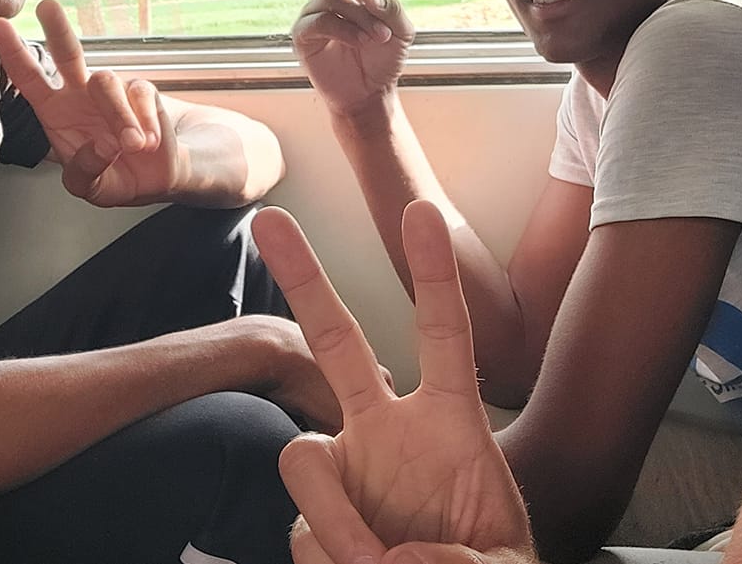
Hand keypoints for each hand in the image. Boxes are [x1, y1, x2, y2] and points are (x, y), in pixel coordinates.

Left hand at [0, 0, 187, 206]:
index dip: (13, 54)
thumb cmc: (116, 175)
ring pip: (106, 84)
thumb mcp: (91, 188)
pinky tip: (149, 141)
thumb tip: (101, 146)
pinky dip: (145, 122)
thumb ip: (86, 172)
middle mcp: (80, 94)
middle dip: (57, 29)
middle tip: (47, 7)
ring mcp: (111, 89)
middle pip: (67, 54)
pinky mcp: (141, 91)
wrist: (158, 175)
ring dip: (119, 118)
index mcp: (56, 113)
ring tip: (132, 145)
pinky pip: (140, 95)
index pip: (30, 80)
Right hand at [252, 203, 535, 563]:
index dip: (434, 276)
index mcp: (450, 424)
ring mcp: (345, 470)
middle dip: (304, 279)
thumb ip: (471, 560)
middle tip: (270, 219)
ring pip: (302, 460)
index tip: (422, 213)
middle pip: (337, 343)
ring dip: (338, 522)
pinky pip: (304, 535)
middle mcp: (386, 433)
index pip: (443, 336)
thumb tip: (397, 556)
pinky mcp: (312, 519)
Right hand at [293, 0, 415, 115]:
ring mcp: (314, 15)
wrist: (370, 95)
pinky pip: (323, 20)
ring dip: (362, 19)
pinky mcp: (304, 36)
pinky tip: (363, 43)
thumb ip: (391, 6)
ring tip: (377, 39)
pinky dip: (349, 31)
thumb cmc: (384, 60)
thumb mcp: (404, 31)